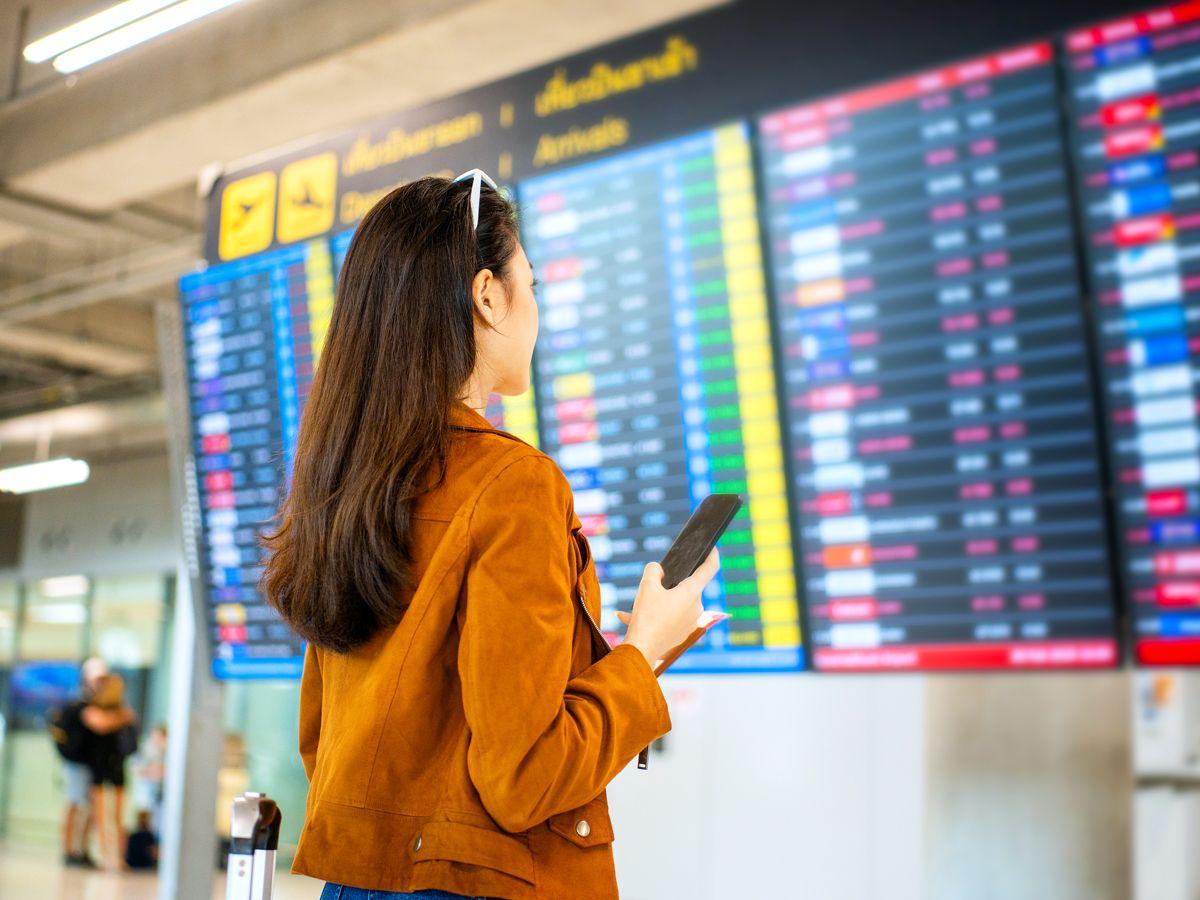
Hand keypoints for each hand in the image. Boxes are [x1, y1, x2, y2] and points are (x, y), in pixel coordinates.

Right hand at [619, 549, 719, 668]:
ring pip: (674, 604)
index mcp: (692, 592)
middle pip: (686, 588)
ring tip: (636, 607)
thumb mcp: (646, 585)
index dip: (712, 555)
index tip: (712, 548)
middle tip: (651, 586)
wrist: (642, 649)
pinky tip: (631, 618)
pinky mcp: (681, 634)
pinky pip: (669, 619)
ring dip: (658, 602)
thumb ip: (653, 570)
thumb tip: (658, 572)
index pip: (709, 569)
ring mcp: (690, 622)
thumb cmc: (646, 616)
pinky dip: (655, 616)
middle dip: (670, 585)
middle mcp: (696, 607)